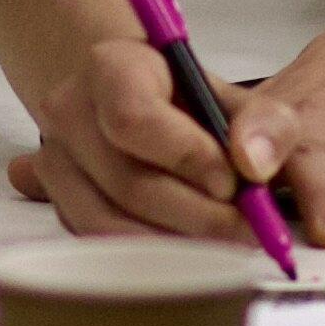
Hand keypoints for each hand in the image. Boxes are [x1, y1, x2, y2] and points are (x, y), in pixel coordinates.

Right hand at [7, 33, 257, 239]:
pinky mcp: (57, 202)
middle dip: (199, 216)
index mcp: (111, 67)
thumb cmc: (191, 103)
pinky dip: (151, 258)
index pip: (135, 117)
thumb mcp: (240, 97)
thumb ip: (268, 122)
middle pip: (129, 182)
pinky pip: (101, 245)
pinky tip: (190, 249)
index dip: (186, 156)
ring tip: (225, 242)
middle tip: (248, 229)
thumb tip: (255, 165)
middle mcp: (70, 111)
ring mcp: (56, 160)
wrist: (139, 103)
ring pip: (110, 224)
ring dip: (178, 245)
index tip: (232, 182)